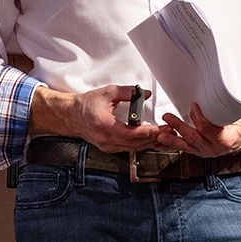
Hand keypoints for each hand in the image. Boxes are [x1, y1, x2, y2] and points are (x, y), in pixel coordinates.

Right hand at [30, 84, 165, 152]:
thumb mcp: (107, 92)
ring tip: (165, 137)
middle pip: (133, 143)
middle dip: (153, 139)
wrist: (71, 115)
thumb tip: (145, 93)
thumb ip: (127, 92)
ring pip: (132, 148)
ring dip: (149, 143)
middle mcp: (104, 138)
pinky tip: (151, 141)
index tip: (158, 129)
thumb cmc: (86, 104)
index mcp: (103, 124)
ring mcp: (106, 146)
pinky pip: (128, 149)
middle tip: (169, 132)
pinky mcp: (108, 148)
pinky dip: (141, 145)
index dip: (145, 132)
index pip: (128, 133)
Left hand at [158, 103, 240, 157]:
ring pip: (185, 146)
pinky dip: (171, 145)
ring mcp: (204, 152)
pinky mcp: (196, 152)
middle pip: (194, 138)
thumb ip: (223, 110)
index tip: (193, 106)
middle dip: (179, 127)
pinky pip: (183, 149)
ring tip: (160, 134)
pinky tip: (161, 141)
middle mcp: (214, 149)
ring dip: (171, 139)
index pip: (209, 130)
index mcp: (226, 140)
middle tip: (168, 117)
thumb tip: (215, 91)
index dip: (199, 118)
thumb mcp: (234, 117)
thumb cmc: (237, 125)